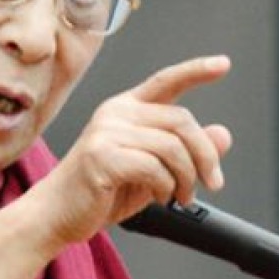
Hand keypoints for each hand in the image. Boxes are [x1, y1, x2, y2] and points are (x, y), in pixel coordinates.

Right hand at [30, 55, 232, 248]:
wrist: (56, 214)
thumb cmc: (100, 192)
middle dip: (206, 156)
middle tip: (211, 183)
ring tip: (180, 196)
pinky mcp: (102, 156)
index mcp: (125, 109)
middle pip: (182, 120)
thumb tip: (222, 134)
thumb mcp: (153, 170)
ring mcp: (105, 133)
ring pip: (173, 146)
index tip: (223, 65)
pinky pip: (155, 167)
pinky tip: (160, 198)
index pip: (166, 81)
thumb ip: (186, 151)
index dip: (196, 71)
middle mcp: (115, 114)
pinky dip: (166, 187)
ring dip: (187, 178)